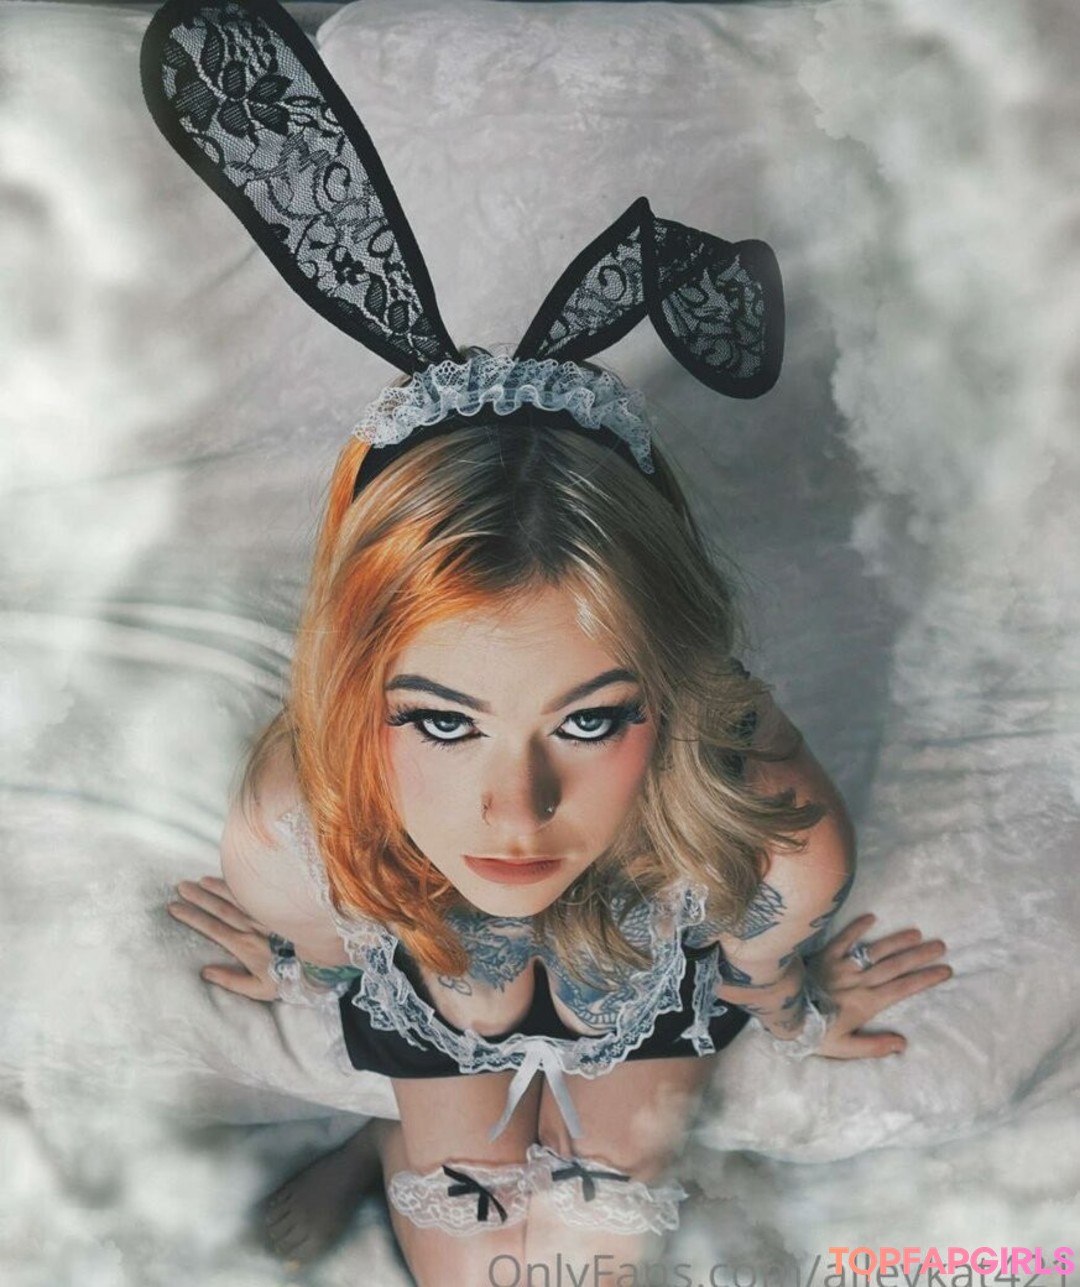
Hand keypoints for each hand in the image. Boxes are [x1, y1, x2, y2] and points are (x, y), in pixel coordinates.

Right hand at [167, 876, 278, 1000]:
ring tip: (198, 881)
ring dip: (217, 888)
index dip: (192, 917)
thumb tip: (205, 972)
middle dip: (199, 898)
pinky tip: (230, 879)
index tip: (174, 907)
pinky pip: (256, 895)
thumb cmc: (290, 979)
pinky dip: (241, 886)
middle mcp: (253, 928)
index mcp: (245, 947)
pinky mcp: (279, 910)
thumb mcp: (259, 989)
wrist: (323, 964)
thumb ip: (231, 980)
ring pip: (237, 898)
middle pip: (221, 909)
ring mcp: (267, 916)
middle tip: (179, 887)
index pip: (212, 929)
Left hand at [808, 913, 950, 1058]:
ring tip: (916, 933)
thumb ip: (874, 1046)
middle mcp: (858, 981)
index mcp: (866, 1003)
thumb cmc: (814, 1032)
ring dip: (896, 941)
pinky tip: (870, 917)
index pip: (902, 988)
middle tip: (940, 946)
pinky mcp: (825, 956)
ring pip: (875, 950)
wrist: (782, 1011)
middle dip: (920, 956)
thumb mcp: (844, 1048)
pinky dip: (856, 928)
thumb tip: (902, 1044)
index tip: (945, 970)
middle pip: (895, 966)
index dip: (925, 979)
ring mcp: (842, 966)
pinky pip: (843, 939)